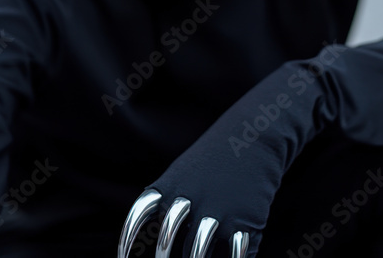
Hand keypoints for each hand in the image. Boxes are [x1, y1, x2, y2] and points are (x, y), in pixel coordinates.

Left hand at [116, 53, 339, 256]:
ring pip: (198, 249)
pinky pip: (235, 253)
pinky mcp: (245, 219)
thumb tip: (158, 237)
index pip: (140, 214)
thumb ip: (164, 202)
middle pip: (169, 237)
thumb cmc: (215, 159)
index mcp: (171, 185)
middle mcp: (190, 197)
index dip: (128, 239)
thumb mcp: (182, 172)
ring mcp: (218, 209)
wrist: (255, 136)